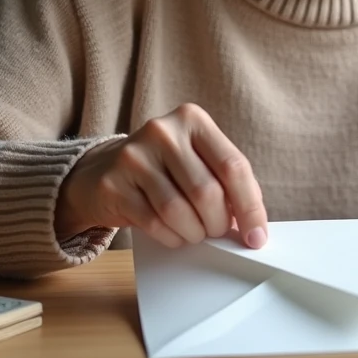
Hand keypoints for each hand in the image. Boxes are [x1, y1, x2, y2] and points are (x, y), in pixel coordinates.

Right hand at [55, 103, 267, 249]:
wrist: (101, 171)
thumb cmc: (162, 170)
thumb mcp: (196, 161)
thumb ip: (226, 182)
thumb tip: (253, 224)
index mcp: (192, 119)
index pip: (234, 166)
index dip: (250, 207)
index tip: (257, 236)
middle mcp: (163, 132)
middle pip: (207, 192)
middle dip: (218, 223)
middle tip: (216, 231)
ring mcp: (135, 156)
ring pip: (179, 211)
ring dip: (194, 233)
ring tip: (194, 232)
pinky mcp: (114, 184)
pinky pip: (154, 223)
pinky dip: (172, 237)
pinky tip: (173, 234)